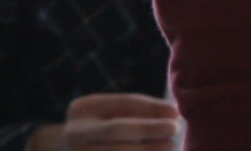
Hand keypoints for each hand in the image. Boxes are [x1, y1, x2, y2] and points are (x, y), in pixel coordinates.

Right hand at [25, 95, 181, 150]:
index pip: (122, 104)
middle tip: (175, 129)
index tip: (176, 111)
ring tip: (171, 146)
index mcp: (83, 108)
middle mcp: (74, 133)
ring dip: (148, 150)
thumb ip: (140, 110)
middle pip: (117, 129)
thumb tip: (174, 113)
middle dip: (149, 129)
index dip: (152, 108)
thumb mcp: (111, 112)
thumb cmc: (101, 127)